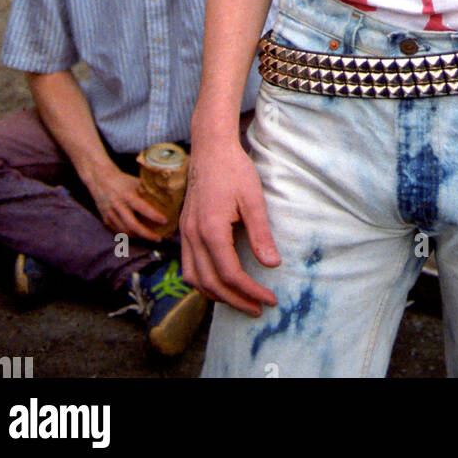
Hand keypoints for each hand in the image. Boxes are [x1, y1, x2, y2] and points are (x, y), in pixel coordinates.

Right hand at [87, 166, 169, 240]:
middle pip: (133, 226)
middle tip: (159, 238)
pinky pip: (118, 231)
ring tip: (151, 238)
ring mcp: (110, 214)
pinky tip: (138, 235)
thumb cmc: (123, 180)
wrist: (100, 179)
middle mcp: (118, 205)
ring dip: (139, 237)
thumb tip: (169, 195)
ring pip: (125, 231)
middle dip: (147, 234)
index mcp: (128, 195)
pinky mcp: (106, 219)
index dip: (154, 216)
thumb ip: (148, 190)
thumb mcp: (136, 182)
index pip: (142, 208)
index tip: (165, 221)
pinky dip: (129, 235)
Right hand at [180, 139, 279, 314]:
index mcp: (210, 230)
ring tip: (239, 300)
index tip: (269, 298)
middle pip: (210, 283)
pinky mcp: (185, 228)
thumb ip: (261, 234)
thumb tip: (272, 264)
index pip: (229, 274)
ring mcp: (186, 232)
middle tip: (257, 308)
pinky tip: (220, 282)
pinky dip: (203, 281)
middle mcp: (193, 236)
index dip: (250, 290)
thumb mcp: (253, 199)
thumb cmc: (234, 169)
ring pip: (194, 278)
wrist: (211, 148)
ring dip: (216, 295)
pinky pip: (189, 265)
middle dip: (235, 300)